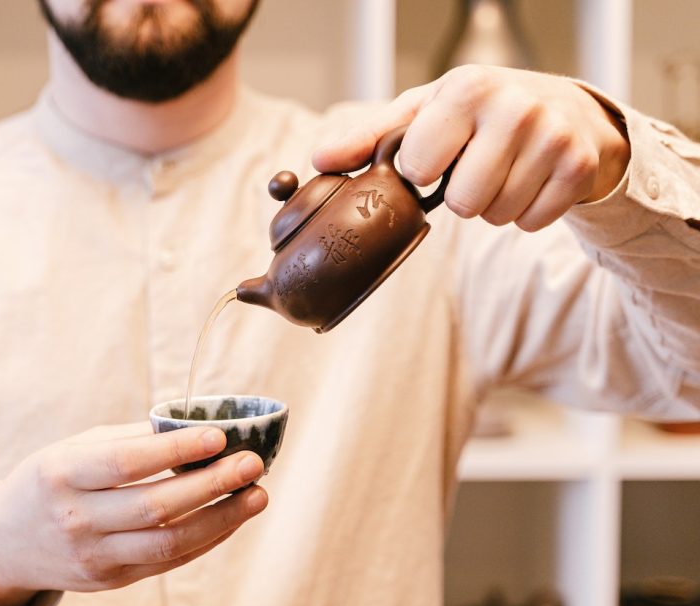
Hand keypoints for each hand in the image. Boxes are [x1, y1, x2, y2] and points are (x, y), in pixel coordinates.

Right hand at [0, 423, 267, 605]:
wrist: (6, 544)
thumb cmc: (52, 480)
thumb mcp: (75, 449)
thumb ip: (130, 441)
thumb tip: (196, 427)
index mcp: (63, 474)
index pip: (126, 464)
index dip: (175, 450)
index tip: (219, 435)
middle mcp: (77, 519)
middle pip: (155, 507)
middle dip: (211, 485)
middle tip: (253, 463)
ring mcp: (94, 557)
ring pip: (169, 544)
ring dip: (221, 519)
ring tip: (257, 495)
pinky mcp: (111, 581)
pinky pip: (168, 562)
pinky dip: (206, 539)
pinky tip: (232, 517)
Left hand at [312, 65, 630, 231]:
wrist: (563, 107)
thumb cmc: (479, 111)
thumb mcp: (423, 112)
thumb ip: (370, 137)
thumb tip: (319, 160)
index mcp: (467, 88)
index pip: (420, 167)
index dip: (422, 172)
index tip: (436, 157)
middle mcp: (515, 107)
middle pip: (462, 204)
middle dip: (460, 196)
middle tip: (473, 167)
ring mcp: (553, 137)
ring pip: (496, 216)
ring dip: (491, 205)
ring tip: (501, 171)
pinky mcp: (579, 167)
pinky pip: (531, 223)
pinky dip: (524, 213)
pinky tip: (528, 180)